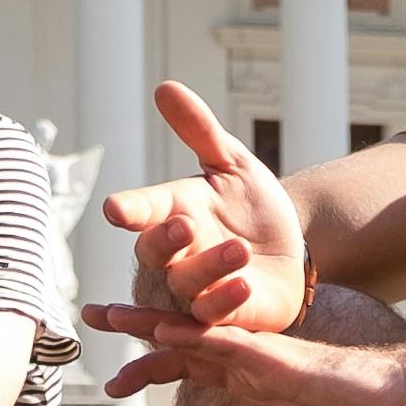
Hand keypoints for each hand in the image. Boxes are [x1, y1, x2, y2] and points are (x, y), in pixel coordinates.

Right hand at [92, 79, 312, 335]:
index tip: (115, 208)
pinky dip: (225, 305)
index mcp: (171, 212)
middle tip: (185, 224)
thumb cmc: (248, 204)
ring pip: (187, 286)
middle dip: (166, 241)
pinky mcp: (227, 318)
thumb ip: (199, 130)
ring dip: (208, 269)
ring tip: (238, 249)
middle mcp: (176, 255)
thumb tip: (165, 87)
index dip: (129, 209)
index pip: (142, 210)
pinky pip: (215, 319)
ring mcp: (197, 290)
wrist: (289, 245)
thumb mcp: (230, 162)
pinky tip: (244, 287)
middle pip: (156, 253)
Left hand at [114, 309, 405, 405]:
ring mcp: (264, 355)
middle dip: (136, 326)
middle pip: (182, 336)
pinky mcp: (283, 362)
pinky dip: (198, 336)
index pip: (188, 363)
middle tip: (91, 314)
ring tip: (112, 314)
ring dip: (152, 322)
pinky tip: (167, 329)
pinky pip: (233, 345)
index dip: (148, 366)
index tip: (111, 377)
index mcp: (250, 377)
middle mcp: (250, 358)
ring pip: (199, 331)